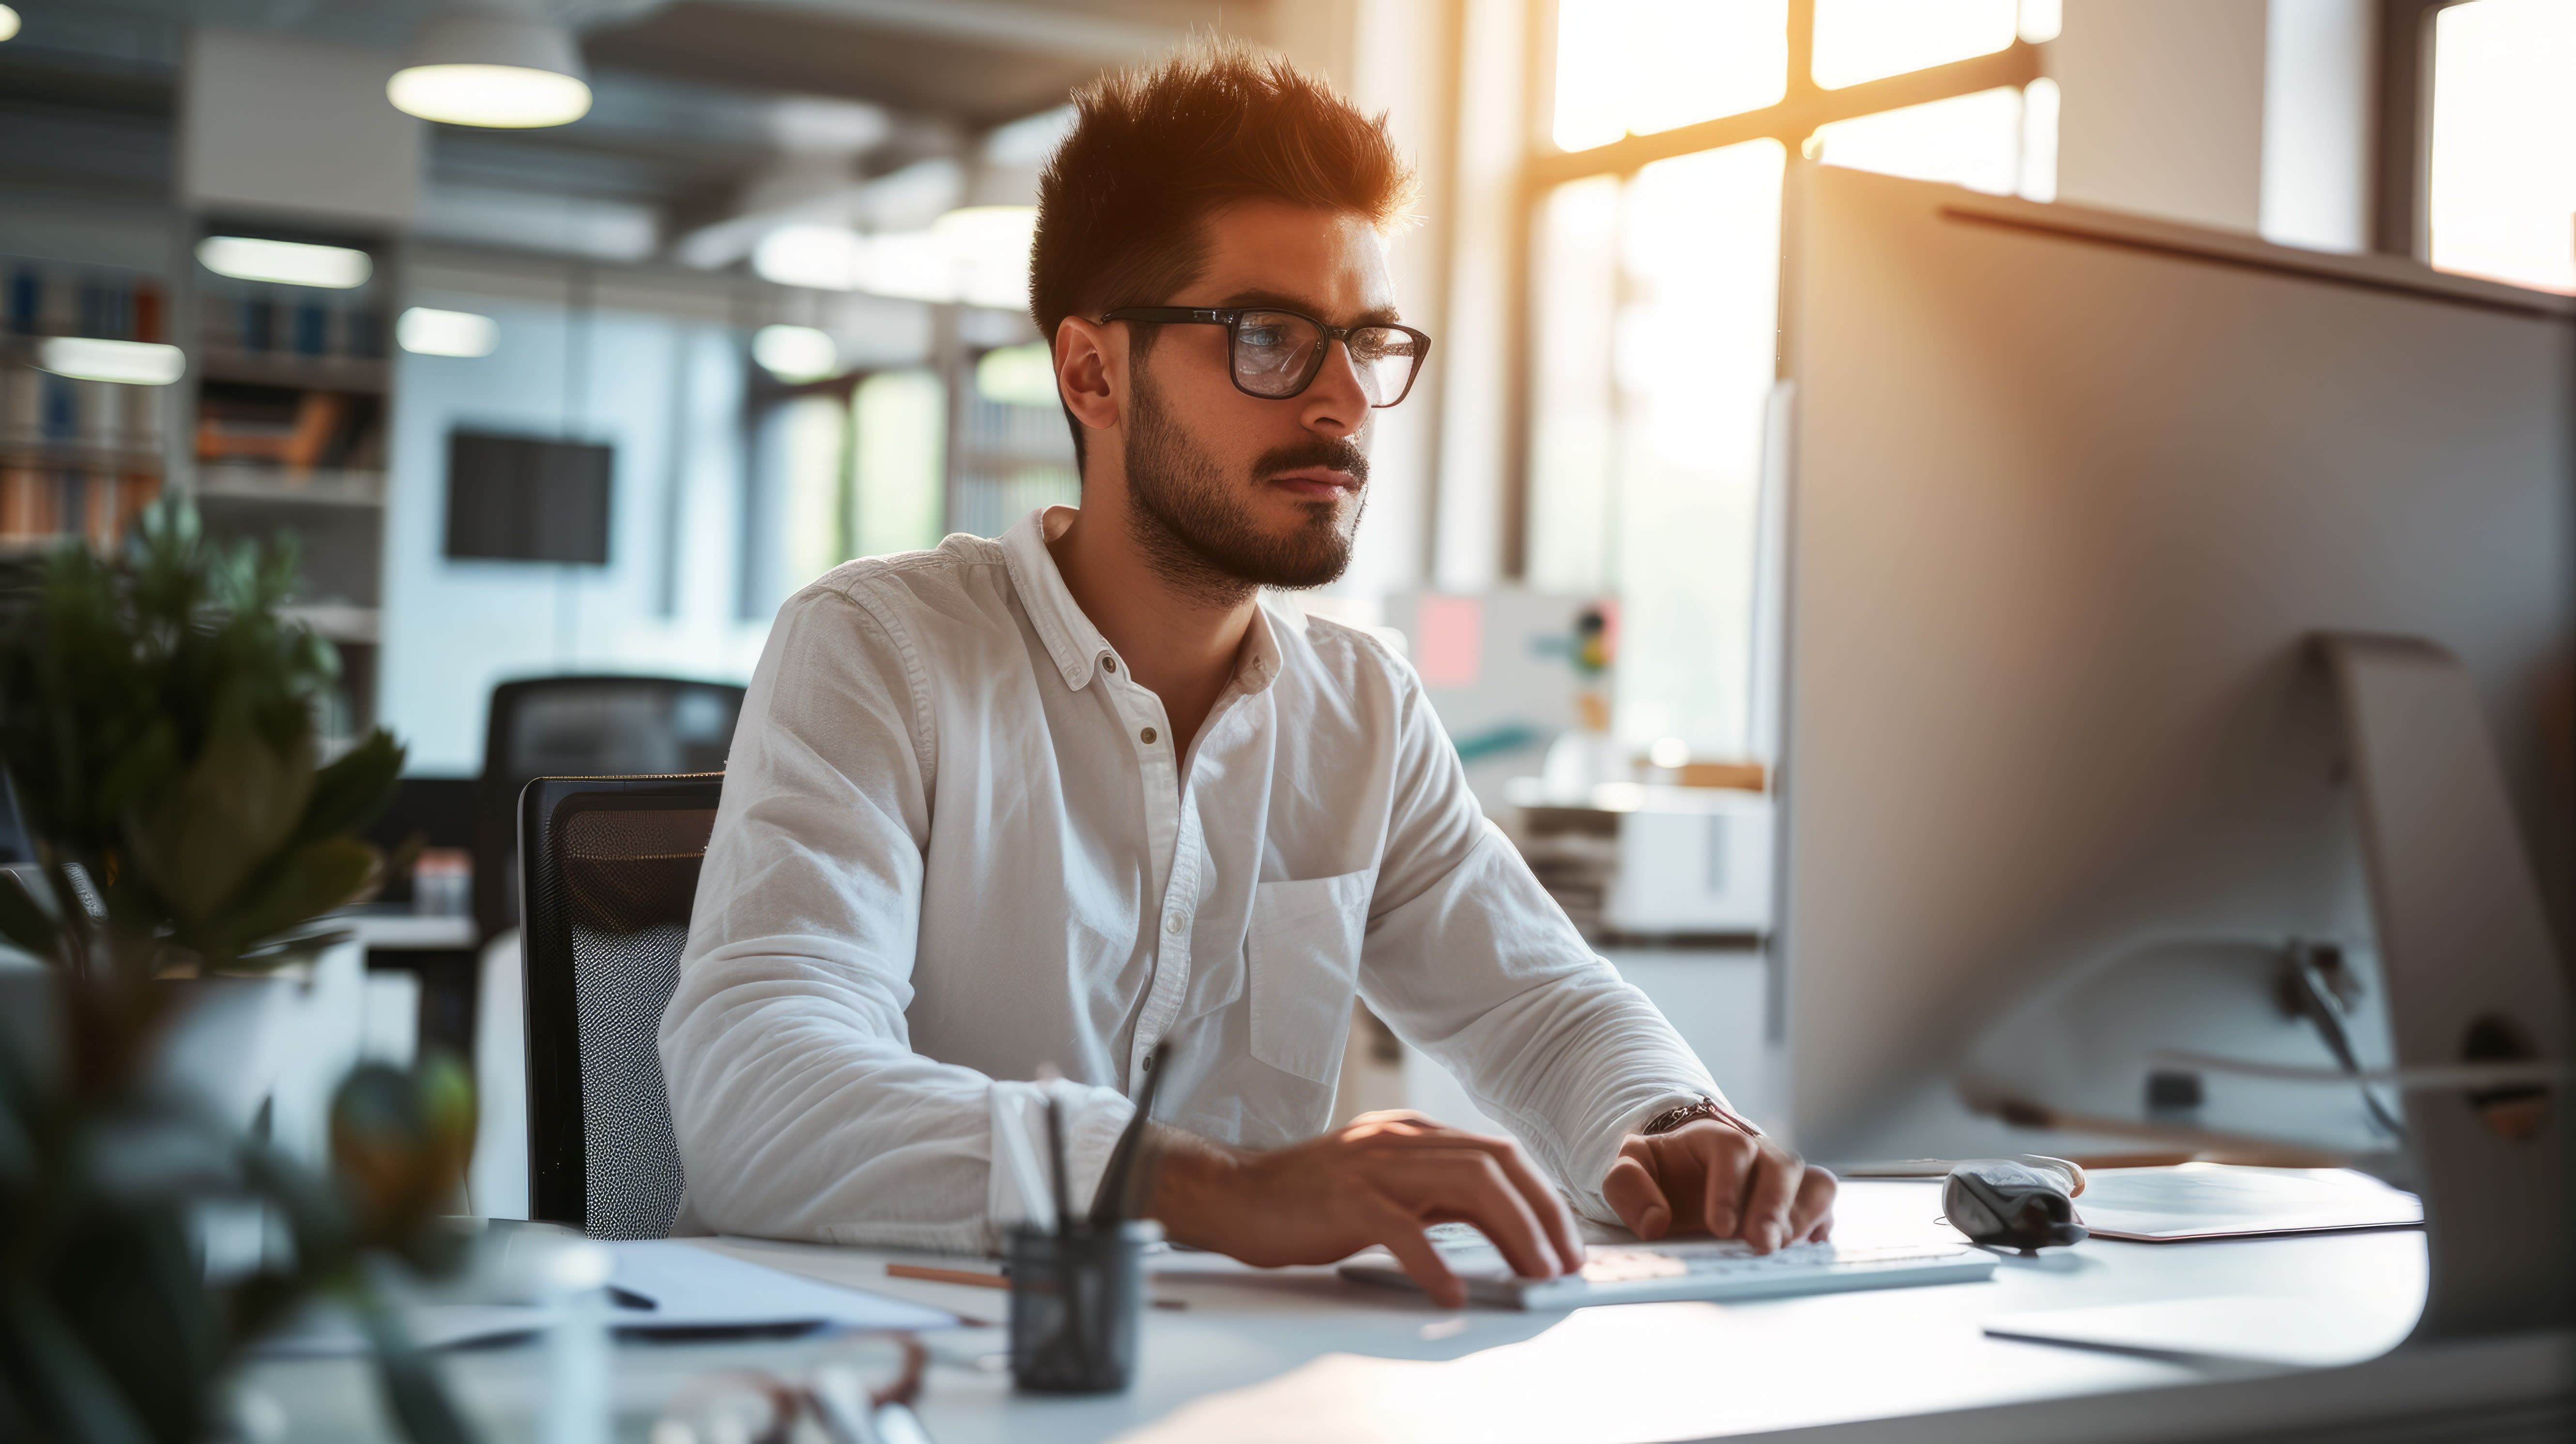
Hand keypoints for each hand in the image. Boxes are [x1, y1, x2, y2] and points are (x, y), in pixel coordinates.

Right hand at [1145, 1110, 1582, 1307]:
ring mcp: (1373, 1166)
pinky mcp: (1346, 1200)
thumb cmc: (1309, 1199)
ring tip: (1532, 1275)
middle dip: (1541, 1213)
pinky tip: (1453, 1295)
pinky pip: (1405, 1229)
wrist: (1236, 1195)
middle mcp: (1400, 1139)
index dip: (1540, 1196)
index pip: (1498, 1153)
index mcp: (1413, 1133)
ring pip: (1465, 1185)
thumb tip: (1498, 1223)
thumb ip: (1435, 1193)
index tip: (1563, 1241)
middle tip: (1562, 1262)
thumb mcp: (1385, 1183)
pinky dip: (1437, 1265)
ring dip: (1510, 1233)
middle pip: (1495, 1163)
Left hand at [1600, 1119, 1835, 1251]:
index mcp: (1714, 1137)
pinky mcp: (1800, 1197)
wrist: (1682, 1173)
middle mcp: (1758, 1151)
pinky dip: (1821, 1222)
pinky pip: (1824, 1201)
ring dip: (1802, 1216)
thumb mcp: (1630, 1171)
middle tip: (1760, 1245)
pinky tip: (1806, 1245)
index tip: (1720, 1227)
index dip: (1730, 1188)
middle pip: (1781, 1166)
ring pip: (1813, 1182)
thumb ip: (1629, 1187)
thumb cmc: (1661, 1173)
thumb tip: (1654, 1223)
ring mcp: (1783, 1174)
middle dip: (1773, 1207)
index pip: (1733, 1149)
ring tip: (1782, 1248)